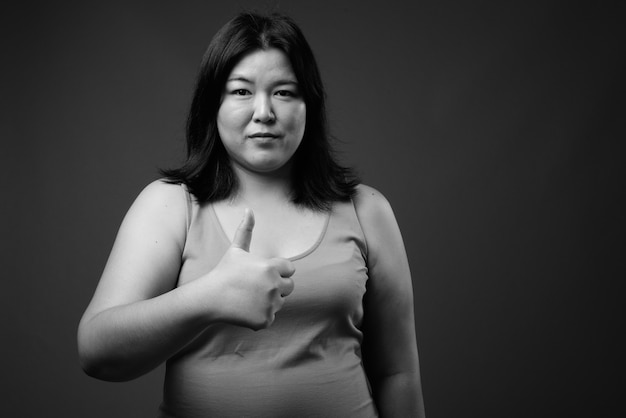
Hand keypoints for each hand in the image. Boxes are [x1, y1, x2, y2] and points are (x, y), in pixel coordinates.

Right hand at [208, 208, 294, 329]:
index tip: (260, 274)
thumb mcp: (236, 250)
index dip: (277, 271)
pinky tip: (246, 310)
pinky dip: (261, 316)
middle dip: (277, 286)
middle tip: (255, 287)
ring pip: (280, 302)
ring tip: (248, 298)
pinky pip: (271, 317)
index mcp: (271, 267)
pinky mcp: (266, 320)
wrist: (210, 298)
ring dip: (269, 301)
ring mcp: (271, 304)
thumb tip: (249, 210)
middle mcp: (274, 285)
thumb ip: (246, 230)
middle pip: (289, 287)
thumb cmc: (224, 272)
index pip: (290, 270)